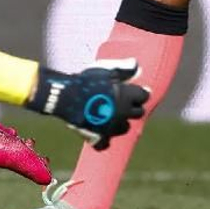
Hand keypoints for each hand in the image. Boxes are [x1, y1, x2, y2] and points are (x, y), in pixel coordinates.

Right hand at [24, 60, 148, 148]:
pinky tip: (99, 131)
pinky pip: (105, 143)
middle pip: (139, 113)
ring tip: (111, 115)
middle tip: (122, 102)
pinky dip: (103, 139)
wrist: (66, 96)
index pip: (143, 96)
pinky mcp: (99, 137)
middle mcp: (124, 113)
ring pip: (125, 128)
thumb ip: (123, 69)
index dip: (138, 92)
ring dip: (121, 122)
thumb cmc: (86, 80)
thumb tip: (137, 65)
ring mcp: (112, 127)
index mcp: (127, 96)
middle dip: (133, 107)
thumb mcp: (105, 69)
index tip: (132, 90)